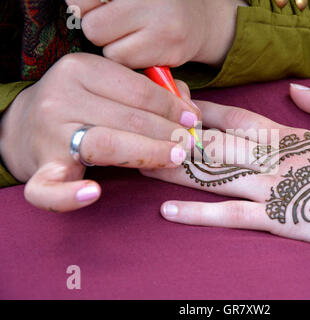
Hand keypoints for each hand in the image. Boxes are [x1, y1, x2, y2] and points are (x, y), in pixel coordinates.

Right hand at [0, 53, 198, 211]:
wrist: (23, 126)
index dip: (172, 107)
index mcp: (79, 69)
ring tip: (175, 158)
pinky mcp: (40, 168)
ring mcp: (49, 134)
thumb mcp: (107, 84)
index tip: (193, 120)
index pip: (138, 90)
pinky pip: (50, 188)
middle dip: (168, 132)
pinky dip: (69, 195)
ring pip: (106, 145)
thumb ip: (148, 88)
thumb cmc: (80, 104)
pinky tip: (94, 193)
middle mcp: (61, 97)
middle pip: (129, 118)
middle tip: (191, 143)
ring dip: (148, 153)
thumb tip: (189, 108)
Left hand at [67, 0, 246, 67]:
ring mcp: (164, 25)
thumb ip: (98, 0)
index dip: (86, 5)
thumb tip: (73, 6)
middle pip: (93, 26)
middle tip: (119, 23)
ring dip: (114, 46)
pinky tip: (144, 48)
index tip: (101, 7)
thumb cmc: (153, 5)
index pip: (82, 0)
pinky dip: (129, 59)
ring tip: (133, 36)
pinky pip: (127, 62)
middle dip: (99, 27)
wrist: (199, 21)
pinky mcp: (170, 51)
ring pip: (108, 49)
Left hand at [142, 84, 309, 249]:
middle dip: (178, 138)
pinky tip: (168, 212)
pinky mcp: (281, 219)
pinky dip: (199, 214)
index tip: (177, 105)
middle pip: (214, 145)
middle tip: (143, 130)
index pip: (237, 120)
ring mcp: (274, 189)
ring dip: (175, 170)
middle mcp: (274, 159)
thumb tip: (295, 90)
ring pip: (214, 175)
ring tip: (140, 164)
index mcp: (289, 138)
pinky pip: (232, 215)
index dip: (204, 112)